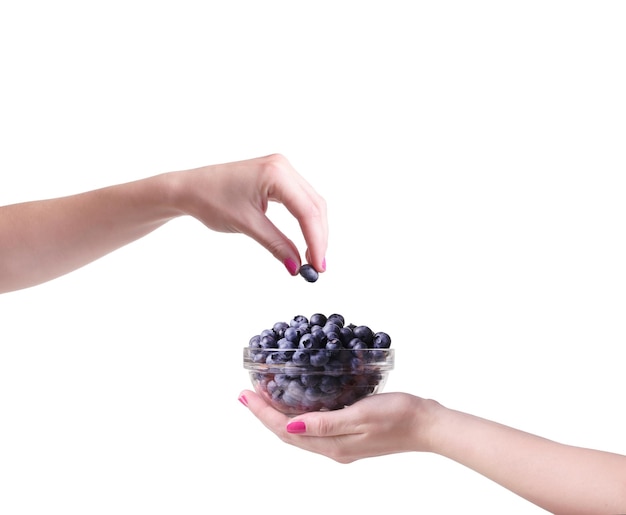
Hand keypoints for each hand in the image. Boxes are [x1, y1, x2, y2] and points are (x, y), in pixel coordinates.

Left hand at [168, 153, 326, 273]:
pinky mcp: (277, 176)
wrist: (188, 188)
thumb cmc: (210, 200)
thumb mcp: (247, 225)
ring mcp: (281, 169)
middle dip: (318, 237)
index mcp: (276, 173)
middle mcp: (283, 166)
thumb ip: (276, 245)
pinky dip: (305, 220)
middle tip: (317, 266)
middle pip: (314, 206)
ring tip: (312, 257)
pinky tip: (305, 239)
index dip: (316, 240)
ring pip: (311, 203)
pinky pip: (300, 199)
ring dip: (314, 230)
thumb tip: (297, 267)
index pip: (307, 211)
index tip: (318, 266)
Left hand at [238, 390, 436, 462]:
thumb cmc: (398, 416)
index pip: (285, 431)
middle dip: (264, 414)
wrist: (427, 425)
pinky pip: (314, 428)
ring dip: (279, 416)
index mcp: (333, 445)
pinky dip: (298, 416)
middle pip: (287, 434)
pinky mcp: (350, 436)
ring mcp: (341, 444)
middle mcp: (333, 448)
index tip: (245, 395)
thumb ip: (324, 423)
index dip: (262, 413)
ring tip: (264, 398)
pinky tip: (297, 404)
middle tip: (247, 394)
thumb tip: (290, 428)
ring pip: (299, 432)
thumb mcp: (360, 415)